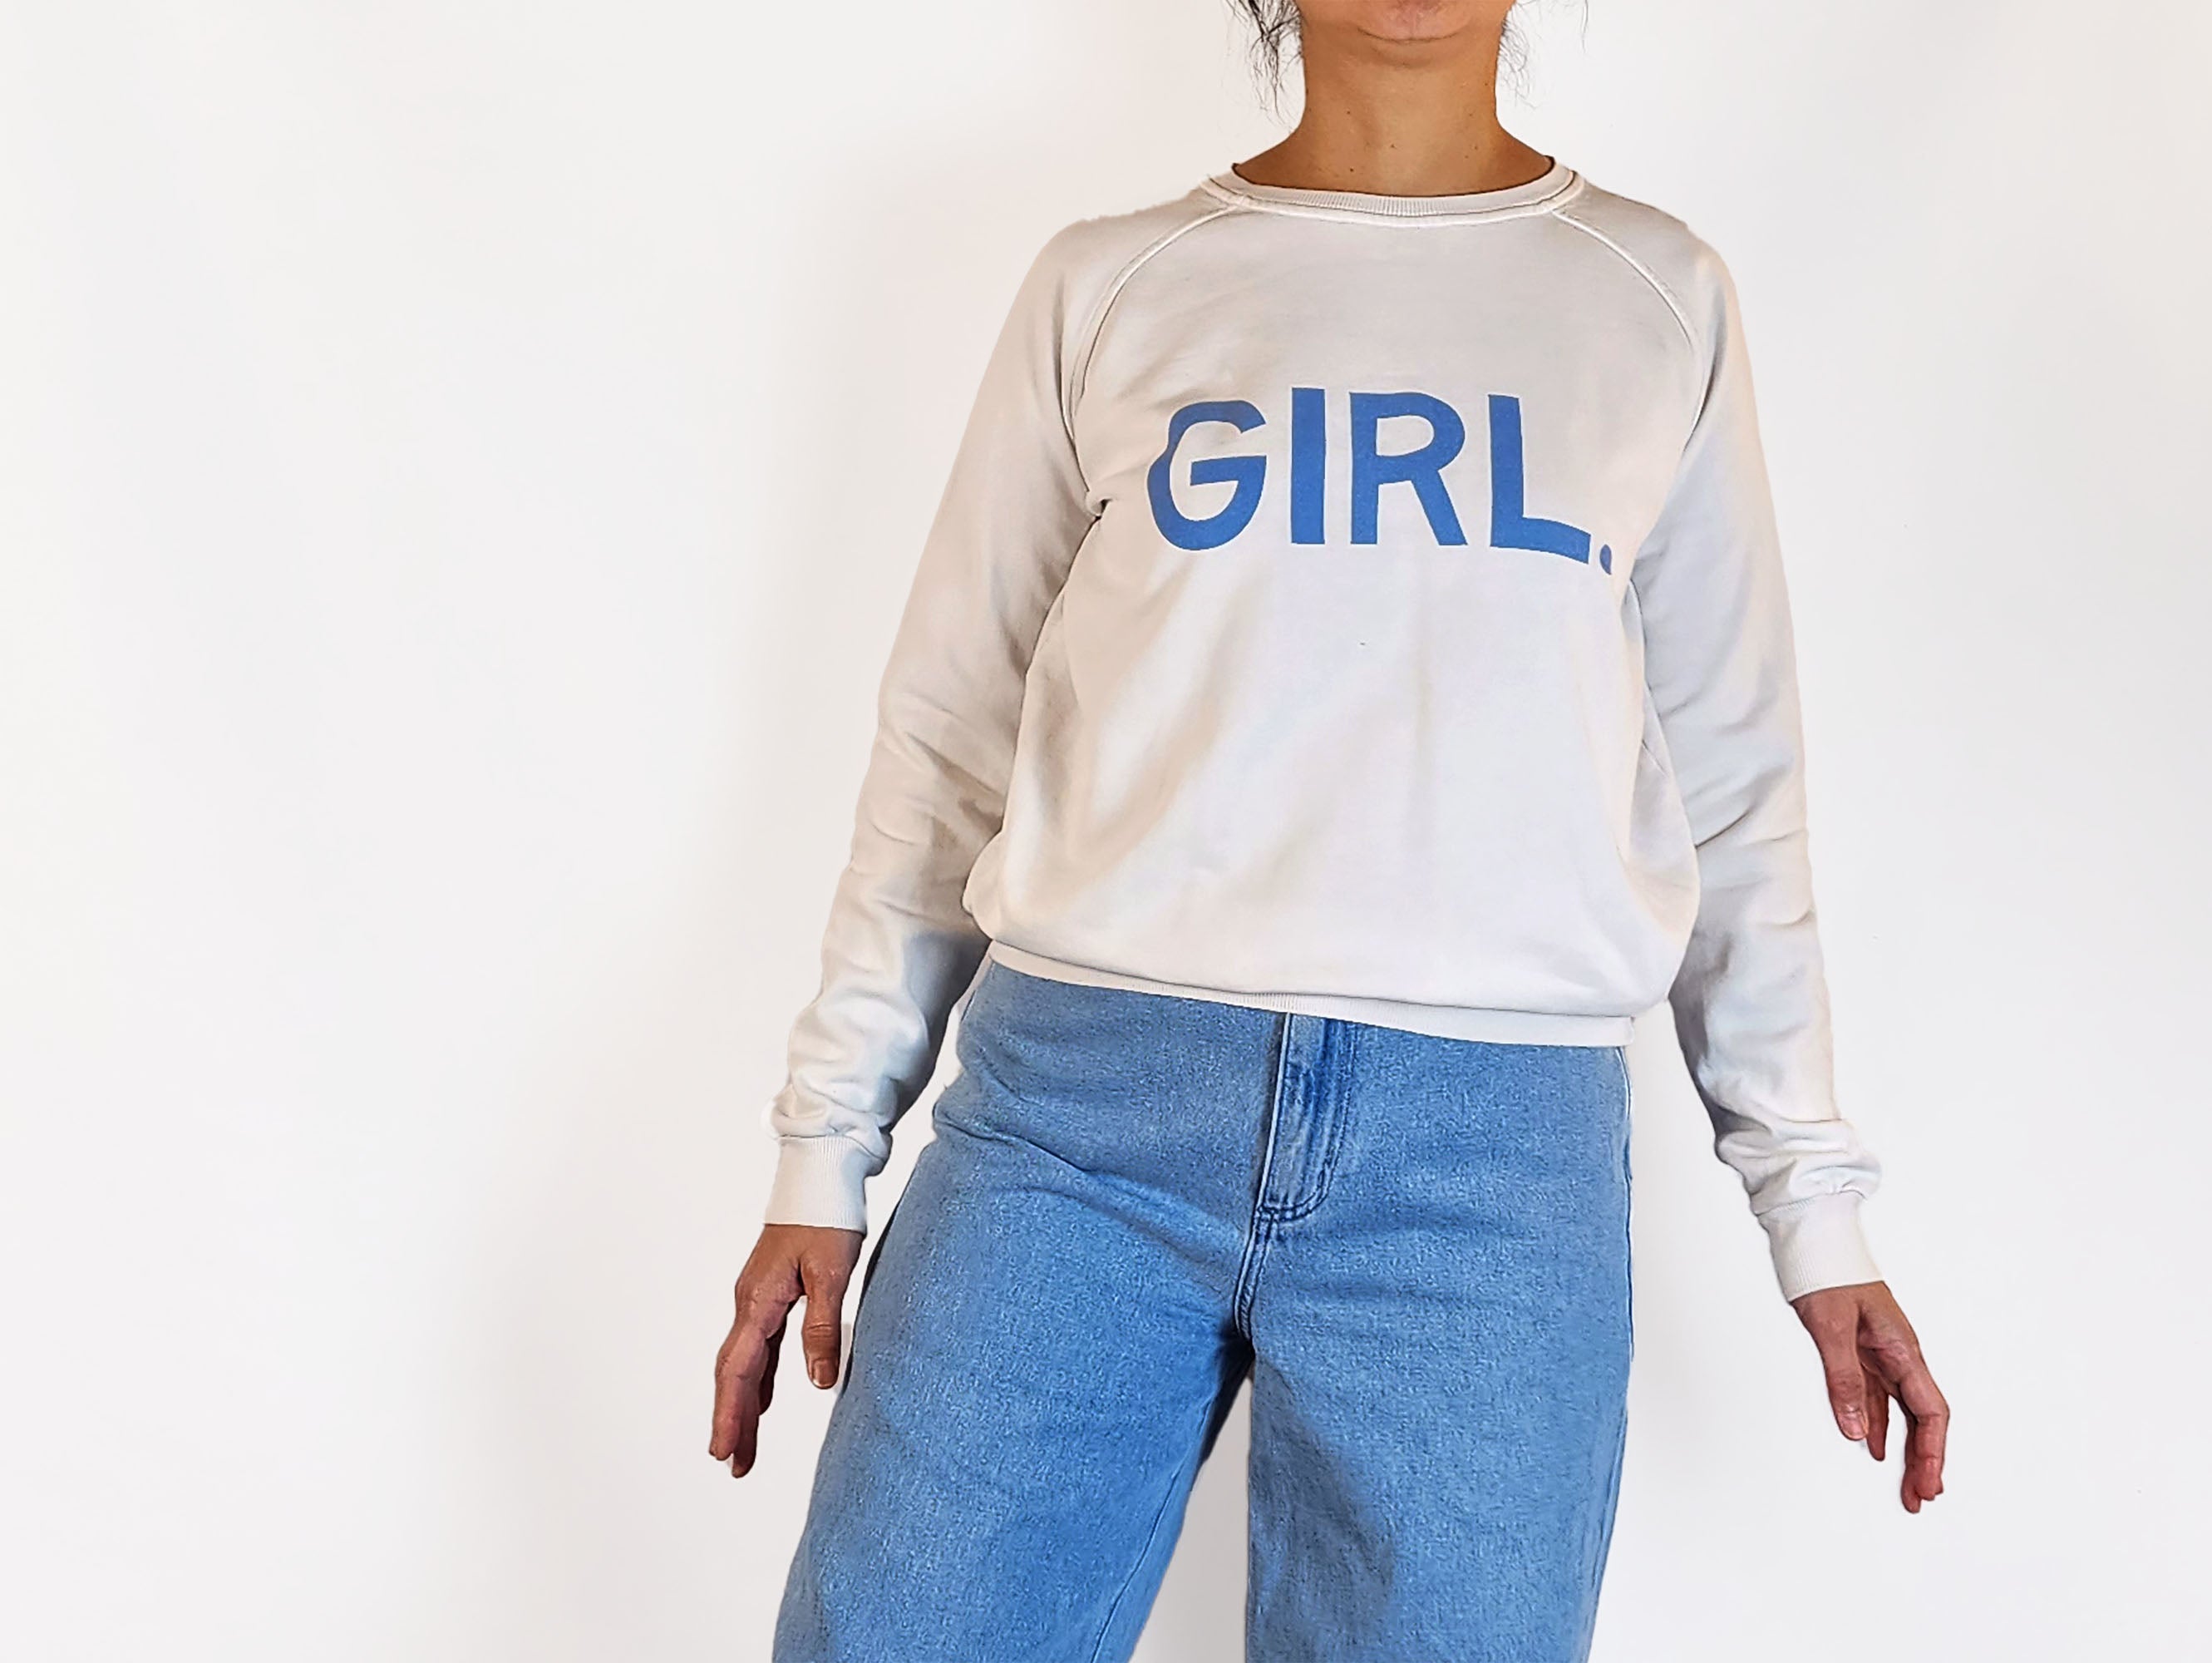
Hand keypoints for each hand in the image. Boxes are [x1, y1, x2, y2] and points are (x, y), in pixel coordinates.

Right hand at [708, 1223, 865, 1476]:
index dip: (731, 1414)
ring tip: (743, 1448)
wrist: (822, 1172)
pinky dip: (756, 1378)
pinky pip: (758, 1346)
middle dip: (731, 1419)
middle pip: (733, 1372)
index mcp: (759, 1300)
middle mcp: (750, 1302)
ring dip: (743, 1404)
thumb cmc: (827, 1217)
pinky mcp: (771, 1292)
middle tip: (732, 1465)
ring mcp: (758, 1297)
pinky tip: (761, 1399)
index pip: (738, 1369)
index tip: (724, 1452)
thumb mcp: (832, 1273)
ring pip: (744, 1362)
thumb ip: (822, 1327)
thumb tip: (818, 1381)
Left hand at [1790, 1279, 1948, 1512]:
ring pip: (1901, 1411)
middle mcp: (1898, 1354)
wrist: (1814, 1239)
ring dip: (1904, 1448)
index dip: (1933, 1450)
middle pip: (1922, 1418)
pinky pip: (1876, 1396)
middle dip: (1926, 1460)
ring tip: (1905, 1485)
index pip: (1930, 1410)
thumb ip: (1843, 1378)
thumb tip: (1855, 1429)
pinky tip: (1872, 1444)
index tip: (1929, 1483)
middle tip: (1920, 1498)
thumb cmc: (1828, 1272)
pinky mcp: (1861, 1351)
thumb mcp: (1832, 1328)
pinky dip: (1877, 1423)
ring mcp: (1881, 1353)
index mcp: (1902, 1349)